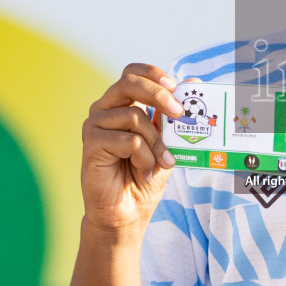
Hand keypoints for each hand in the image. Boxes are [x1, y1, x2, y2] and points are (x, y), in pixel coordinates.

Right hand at [81, 63, 185, 244]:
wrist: (127, 212)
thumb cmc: (144, 175)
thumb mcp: (167, 142)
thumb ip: (175, 115)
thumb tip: (195, 84)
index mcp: (121, 104)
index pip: (133, 73)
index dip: (154, 75)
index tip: (177, 88)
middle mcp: (104, 110)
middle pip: (129, 83)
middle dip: (159, 95)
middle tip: (179, 113)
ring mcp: (95, 125)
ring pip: (134, 116)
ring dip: (155, 143)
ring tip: (159, 163)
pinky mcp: (91, 144)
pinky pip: (129, 140)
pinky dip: (144, 158)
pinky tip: (142, 172)